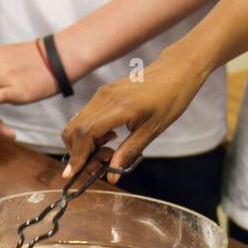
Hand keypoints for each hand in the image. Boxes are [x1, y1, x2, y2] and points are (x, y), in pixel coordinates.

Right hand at [61, 49, 205, 180]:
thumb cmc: (170, 99)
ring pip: (77, 124)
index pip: (86, 132)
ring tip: (107, 154)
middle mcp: (104, 97)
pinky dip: (89, 134)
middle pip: (75, 129)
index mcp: (120, 107)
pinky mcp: (103, 93)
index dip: (77, 155)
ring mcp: (102, 93)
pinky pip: (85, 116)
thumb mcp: (153, 130)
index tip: (72, 175)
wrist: (176, 70)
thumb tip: (111, 176)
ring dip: (84, 145)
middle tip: (99, 167)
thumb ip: (129, 152)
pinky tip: (109, 139)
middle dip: (79, 154)